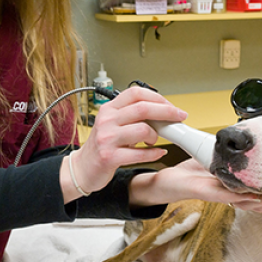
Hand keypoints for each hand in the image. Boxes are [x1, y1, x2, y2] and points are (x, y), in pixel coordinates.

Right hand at [70, 87, 187, 194]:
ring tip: (155, 141)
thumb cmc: (102, 146)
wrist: (82, 168)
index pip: (136, 93)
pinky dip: (154, 153)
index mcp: (109, 109)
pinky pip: (139, 153)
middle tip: (179, 117)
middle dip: (167, 112)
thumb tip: (161, 111)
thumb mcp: (113, 124)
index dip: (157, 97)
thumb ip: (132, 116)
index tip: (171, 105)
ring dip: (156, 136)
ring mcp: (107, 138)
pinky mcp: (109, 157)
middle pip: (143, 108)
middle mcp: (107, 120)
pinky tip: (158, 152)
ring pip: (143, 130)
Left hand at [136, 158, 261, 208]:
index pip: (261, 194)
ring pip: (249, 204)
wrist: (165, 180)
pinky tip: (256, 196)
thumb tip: (245, 143)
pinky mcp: (206, 193)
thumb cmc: (189, 172)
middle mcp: (229, 196)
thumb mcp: (214, 159)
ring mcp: (219, 196)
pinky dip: (243, 197)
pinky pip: (228, 197)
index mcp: (233, 188)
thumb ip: (229, 155)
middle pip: (260, 203)